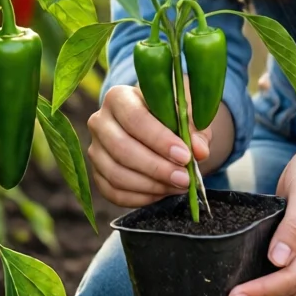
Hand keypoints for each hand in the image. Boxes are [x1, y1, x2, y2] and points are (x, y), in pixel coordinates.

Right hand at [87, 84, 210, 206]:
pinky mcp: (97, 174)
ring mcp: (95, 149)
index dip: (159, 140)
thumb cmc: (171, 115)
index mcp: (119, 97)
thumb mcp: (186, 113)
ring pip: (116, 174)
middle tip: (184, 178)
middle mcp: (100, 121)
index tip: (185, 156)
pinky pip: (114, 193)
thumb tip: (199, 151)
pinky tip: (163, 193)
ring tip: (178, 186)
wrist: (156, 125)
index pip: (135, 119)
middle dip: (157, 167)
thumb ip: (194, 129)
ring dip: (151, 185)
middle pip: (122, 149)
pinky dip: (141, 197)